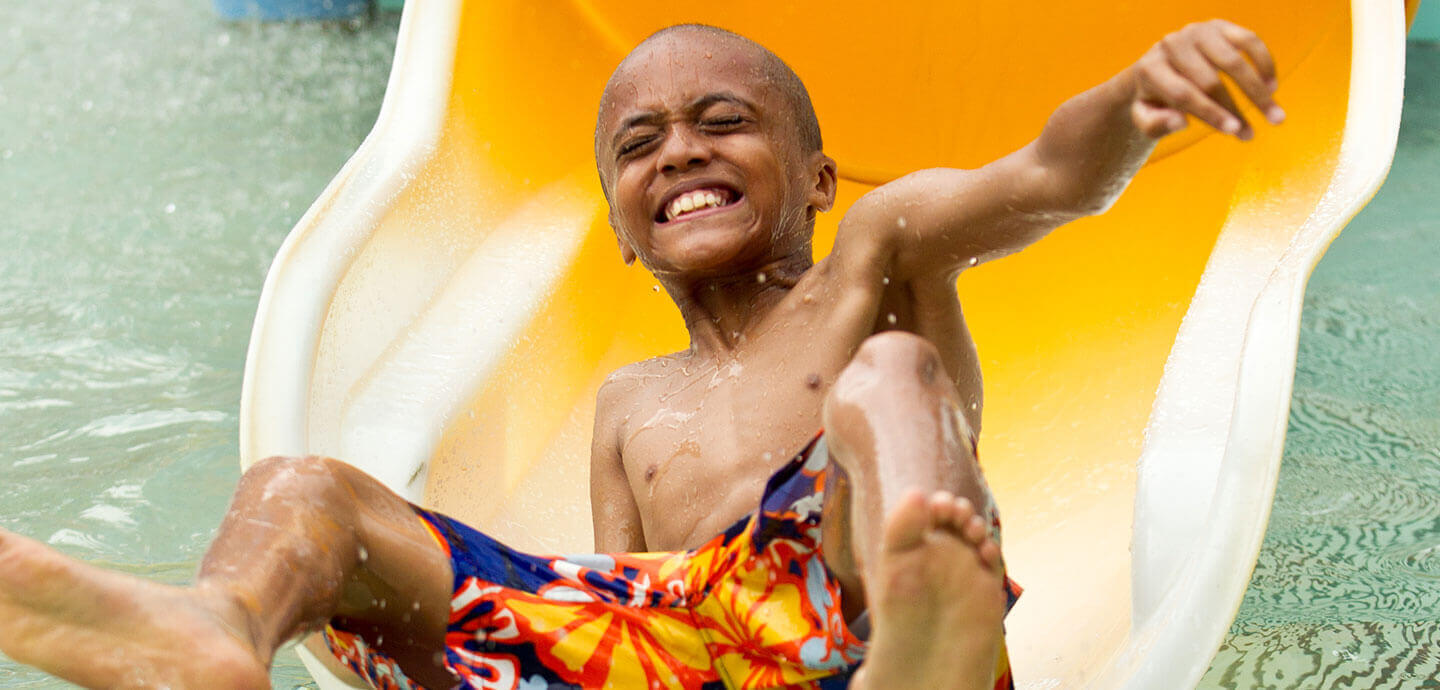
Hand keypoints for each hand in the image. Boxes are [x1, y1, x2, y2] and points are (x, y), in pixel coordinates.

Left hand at [1130, 20, 1284, 140]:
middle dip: (1234, 110)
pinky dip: (1264, 64)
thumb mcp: (1144, 118)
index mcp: (1149, 69)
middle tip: (1251, 135)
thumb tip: (1180, 122)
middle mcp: (1172, 45)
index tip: (1233, 131)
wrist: (1159, 66)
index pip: (1183, 94)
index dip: (1210, 113)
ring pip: (1234, 61)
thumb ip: (1155, 124)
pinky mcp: (1219, 26)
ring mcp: (1197, 32)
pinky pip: (1249, 41)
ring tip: (1275, 116)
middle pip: (1210, 81)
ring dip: (1258, 91)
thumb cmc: (1154, 99)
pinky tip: (1272, 88)